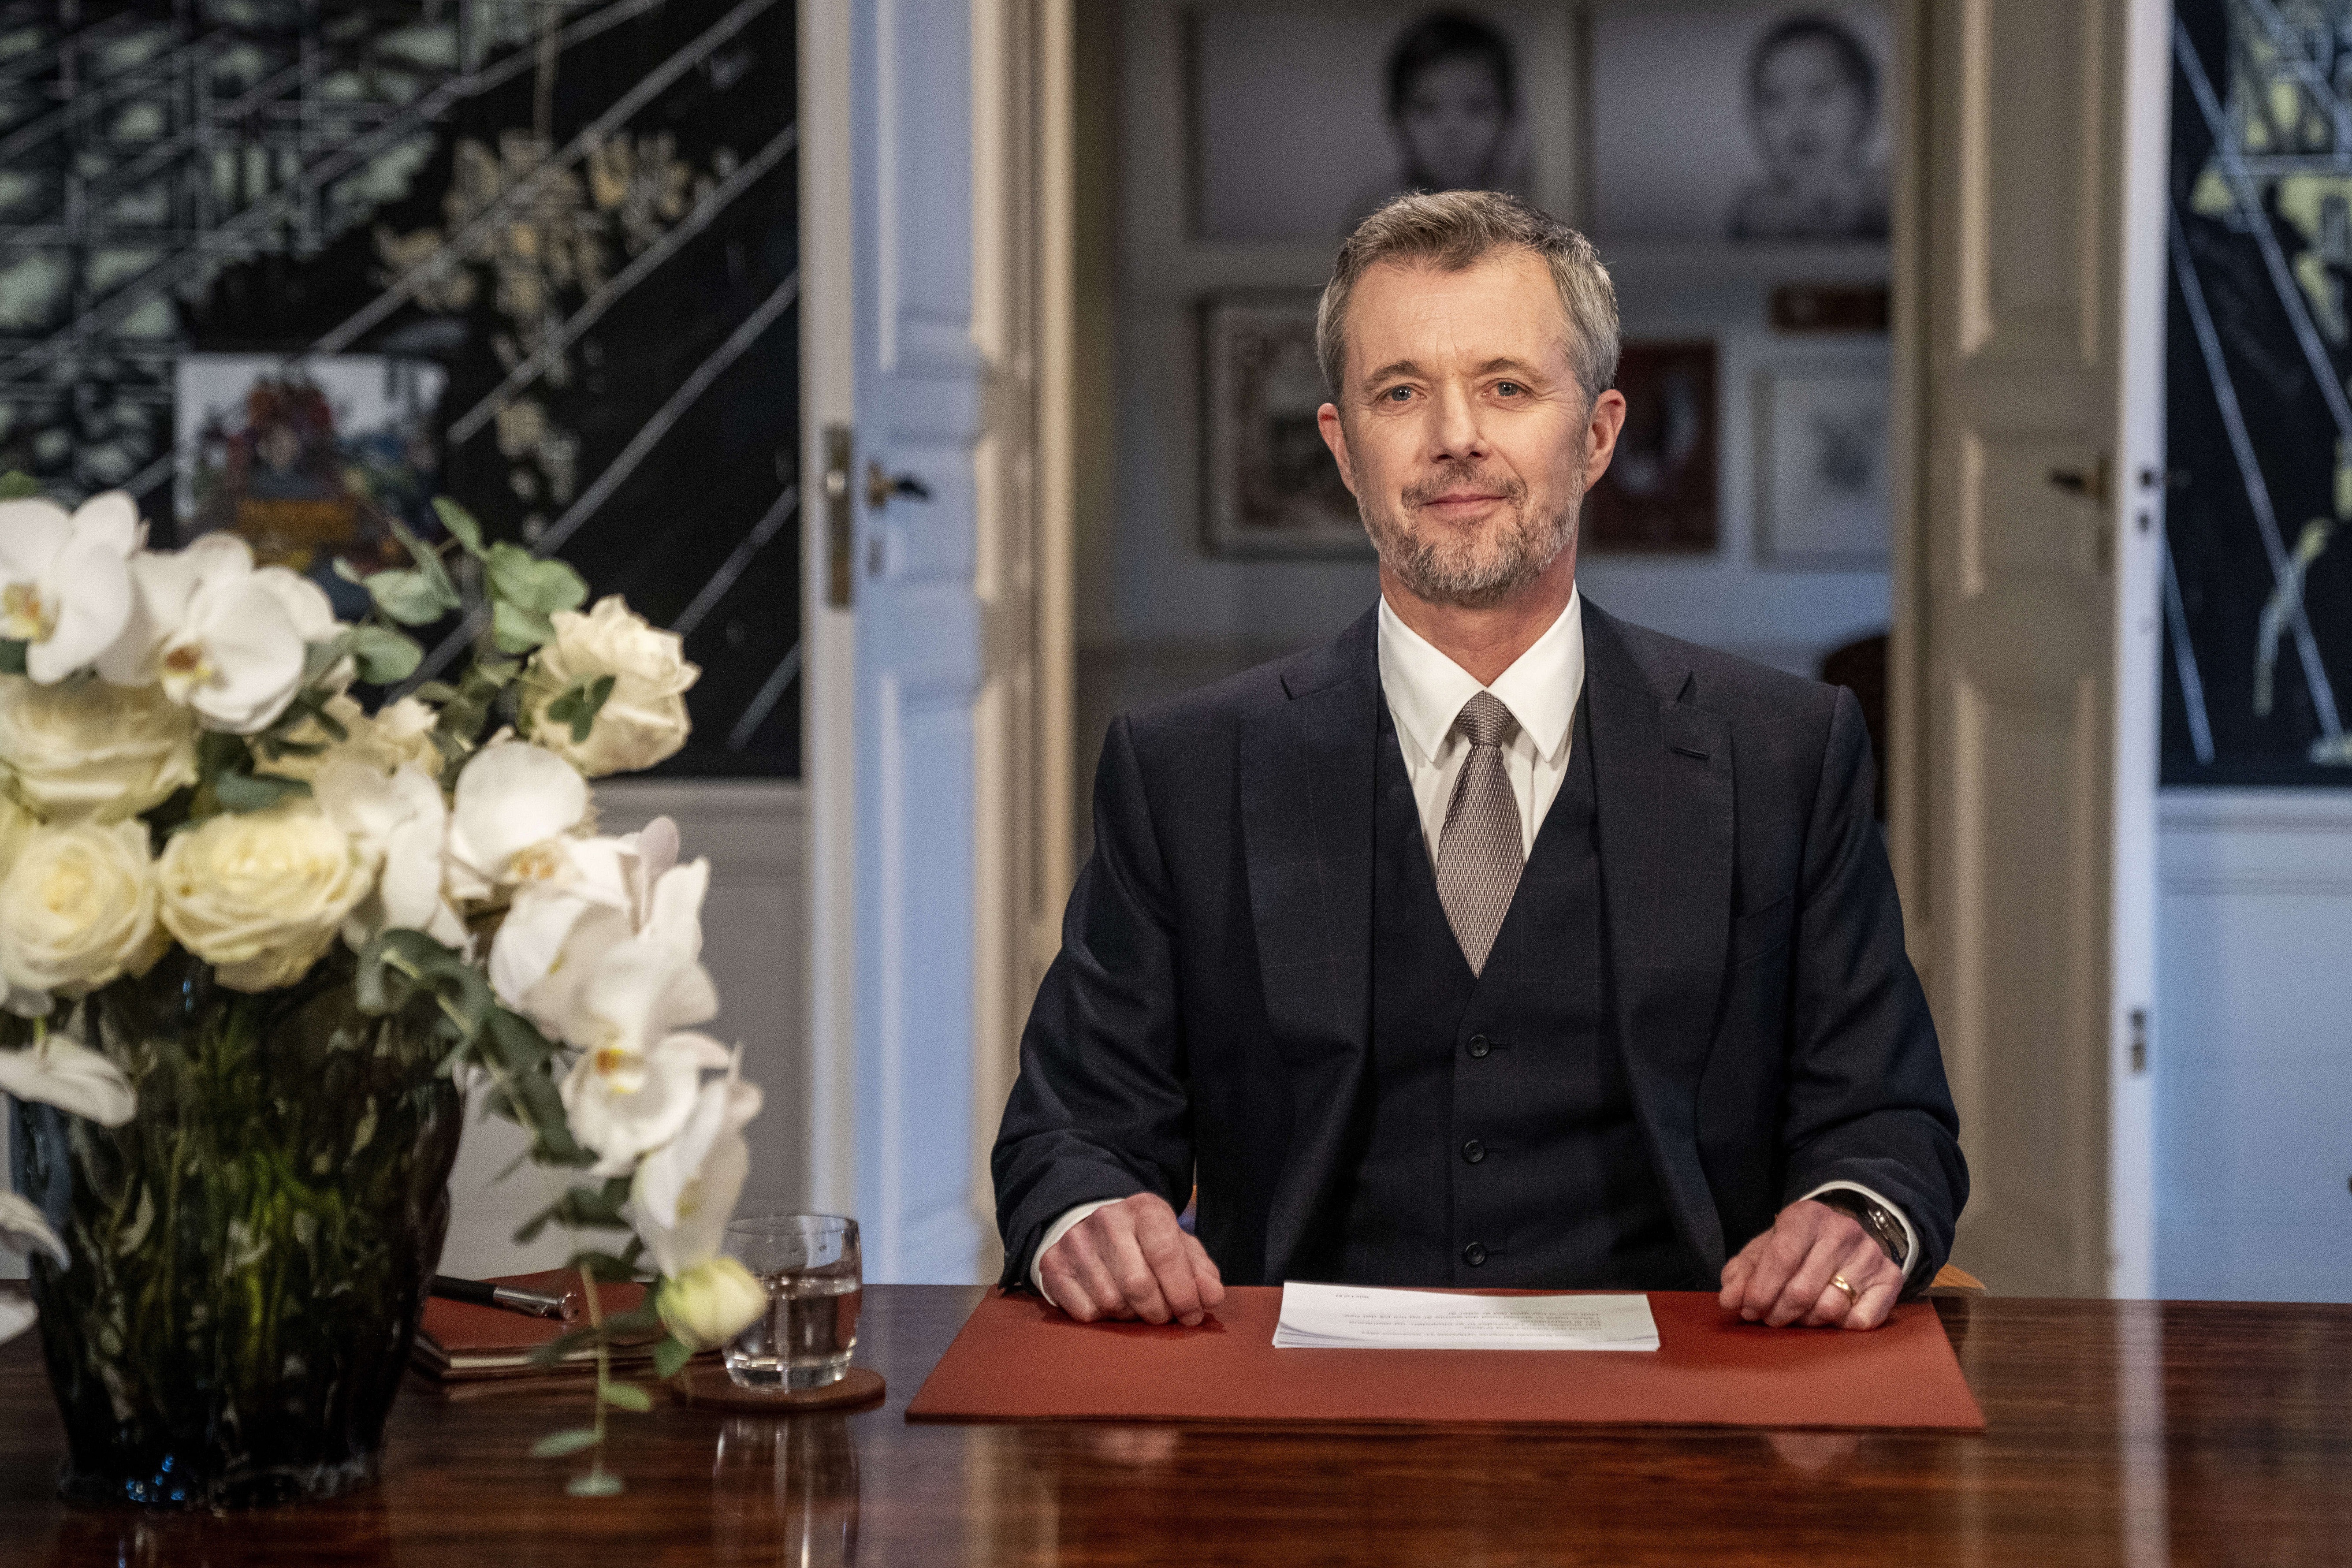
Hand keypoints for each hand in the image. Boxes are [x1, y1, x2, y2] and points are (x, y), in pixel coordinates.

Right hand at [1036, 1193, 1225, 1326]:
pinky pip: (1084, 1312)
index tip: (1193, 1315)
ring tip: (1136, 1307)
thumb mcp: (1178, 1247)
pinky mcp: (1052, 1264)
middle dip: (1158, 1311)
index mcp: (1145, 1209)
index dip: (1184, 1293)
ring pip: (1111, 1302)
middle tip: (1165, 1317)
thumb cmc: (1145, 1244)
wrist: (1090, 1228)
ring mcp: (1075, 1241)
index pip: (1166, 1254)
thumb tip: (1212, 1296)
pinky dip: (1102, 1318)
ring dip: (1130, 1316)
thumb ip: (1200, 1271)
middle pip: (1138, 1285)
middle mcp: (1107, 1219)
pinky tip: (1109, 1305)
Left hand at [1718, 1198, 1902, 1330]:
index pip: (1781, 1257)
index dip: (1761, 1290)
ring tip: (1796, 1316)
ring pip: (1831, 1307)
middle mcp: (1843, 1230)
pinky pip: (1863, 1319)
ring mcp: (1870, 1254)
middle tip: (1769, 1318)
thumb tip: (1730, 1299)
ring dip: (1807, 1321)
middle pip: (1803, 1289)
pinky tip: (1829, 1317)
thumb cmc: (1795, 1246)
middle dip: (1779, 1312)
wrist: (1844, 1234)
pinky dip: (1840, 1327)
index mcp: (1807, 1216)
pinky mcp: (1890, 1277)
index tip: (1749, 1309)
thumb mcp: (1763, 1249)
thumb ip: (1741, 1273)